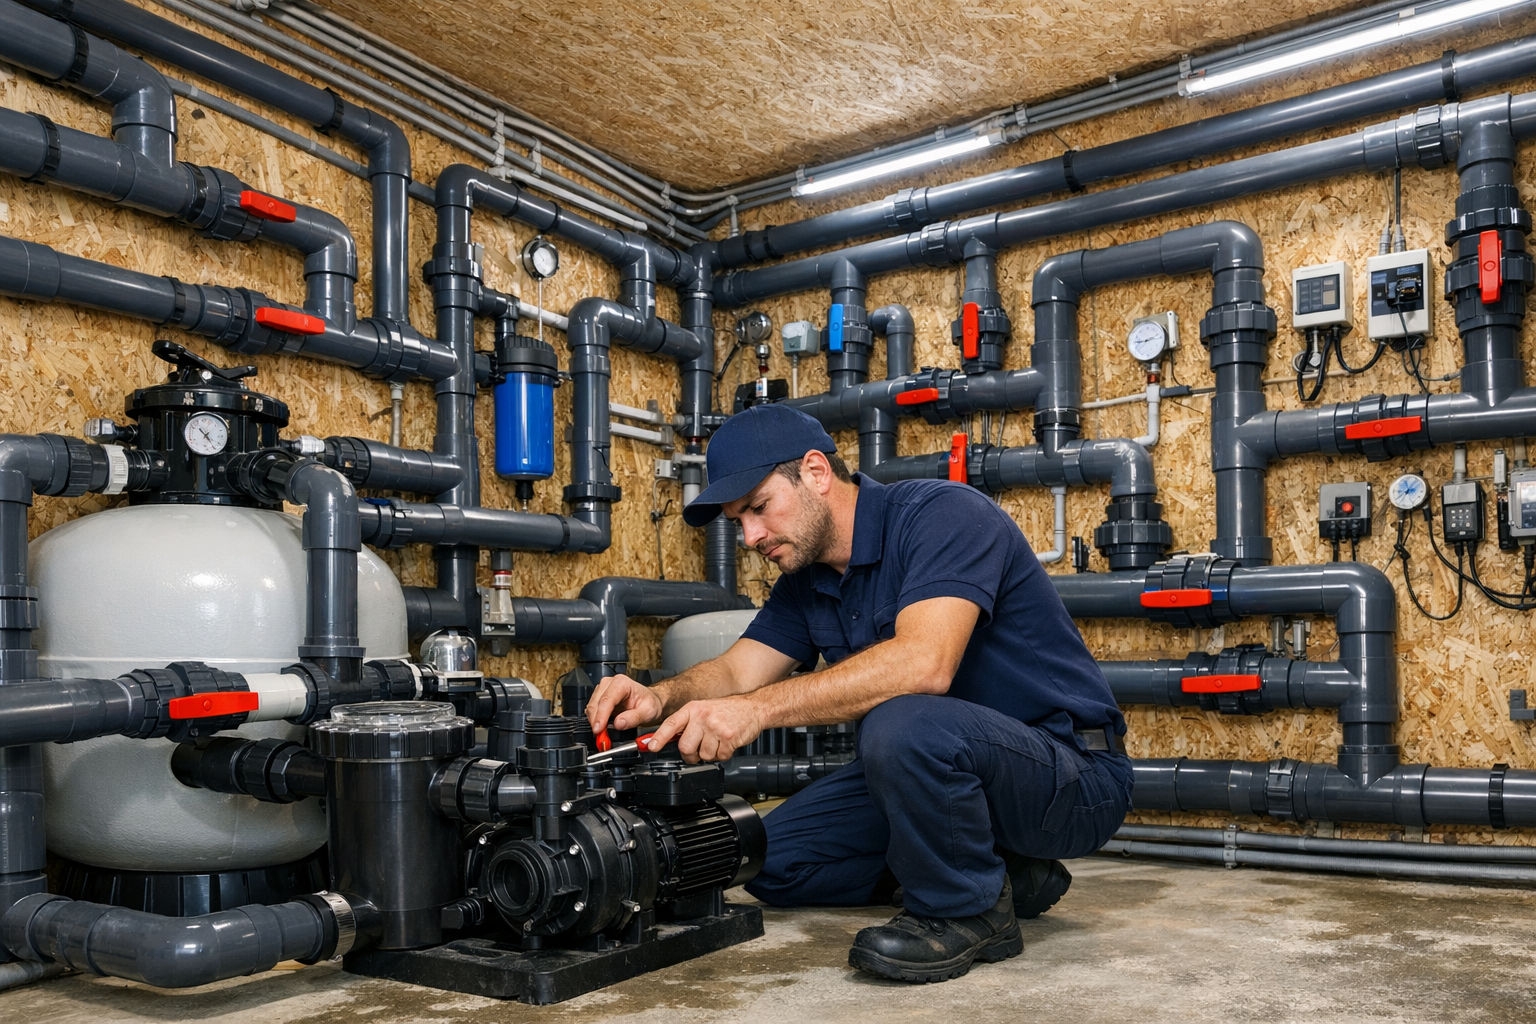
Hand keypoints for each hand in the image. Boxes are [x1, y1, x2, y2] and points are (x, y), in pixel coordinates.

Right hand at [586, 673, 663, 734]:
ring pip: (591, 708)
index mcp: (622, 683)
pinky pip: (592, 711)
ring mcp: (603, 690)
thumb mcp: (648, 711)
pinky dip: (596, 721)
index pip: (606, 700)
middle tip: (602, 737)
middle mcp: (610, 684)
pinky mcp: (600, 698)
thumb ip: (634, 718)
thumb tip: (619, 724)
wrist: (651, 701)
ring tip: (604, 733)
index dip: (601, 716)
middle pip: (595, 704)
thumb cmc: (649, 703)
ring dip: (595, 722)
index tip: (598, 729)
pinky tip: (603, 727)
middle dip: (596, 721)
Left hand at [646, 697, 762, 762]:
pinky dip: (723, 754)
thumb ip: (687, 723)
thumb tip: (668, 740)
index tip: (651, 747)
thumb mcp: (703, 710)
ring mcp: (716, 727)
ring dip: (710, 753)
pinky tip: (727, 743)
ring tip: (717, 741)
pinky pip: (719, 757)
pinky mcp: (729, 737)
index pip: (671, 724)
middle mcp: (702, 716)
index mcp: (693, 709)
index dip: (659, 737)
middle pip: (685, 747)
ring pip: (703, 755)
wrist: (753, 708)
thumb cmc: (727, 711)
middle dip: (691, 754)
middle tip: (699, 749)